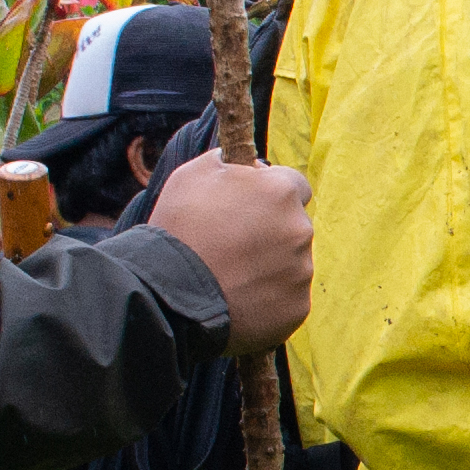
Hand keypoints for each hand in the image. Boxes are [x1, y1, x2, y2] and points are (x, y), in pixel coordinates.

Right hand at [147, 155, 313, 356]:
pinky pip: (287, 298)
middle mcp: (300, 229)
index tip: (251, 206)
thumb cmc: (178, 228)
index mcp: (281, 192)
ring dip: (270, 265)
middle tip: (233, 245)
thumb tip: (243, 162)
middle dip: (271, 232)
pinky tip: (238, 298)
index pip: (294, 185)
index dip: (271, 194)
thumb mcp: (193, 175)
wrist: (168, 292)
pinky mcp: (297, 308)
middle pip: (293, 226)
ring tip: (230, 274)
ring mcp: (301, 272)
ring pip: (292, 263)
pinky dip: (268, 298)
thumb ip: (228, 162)